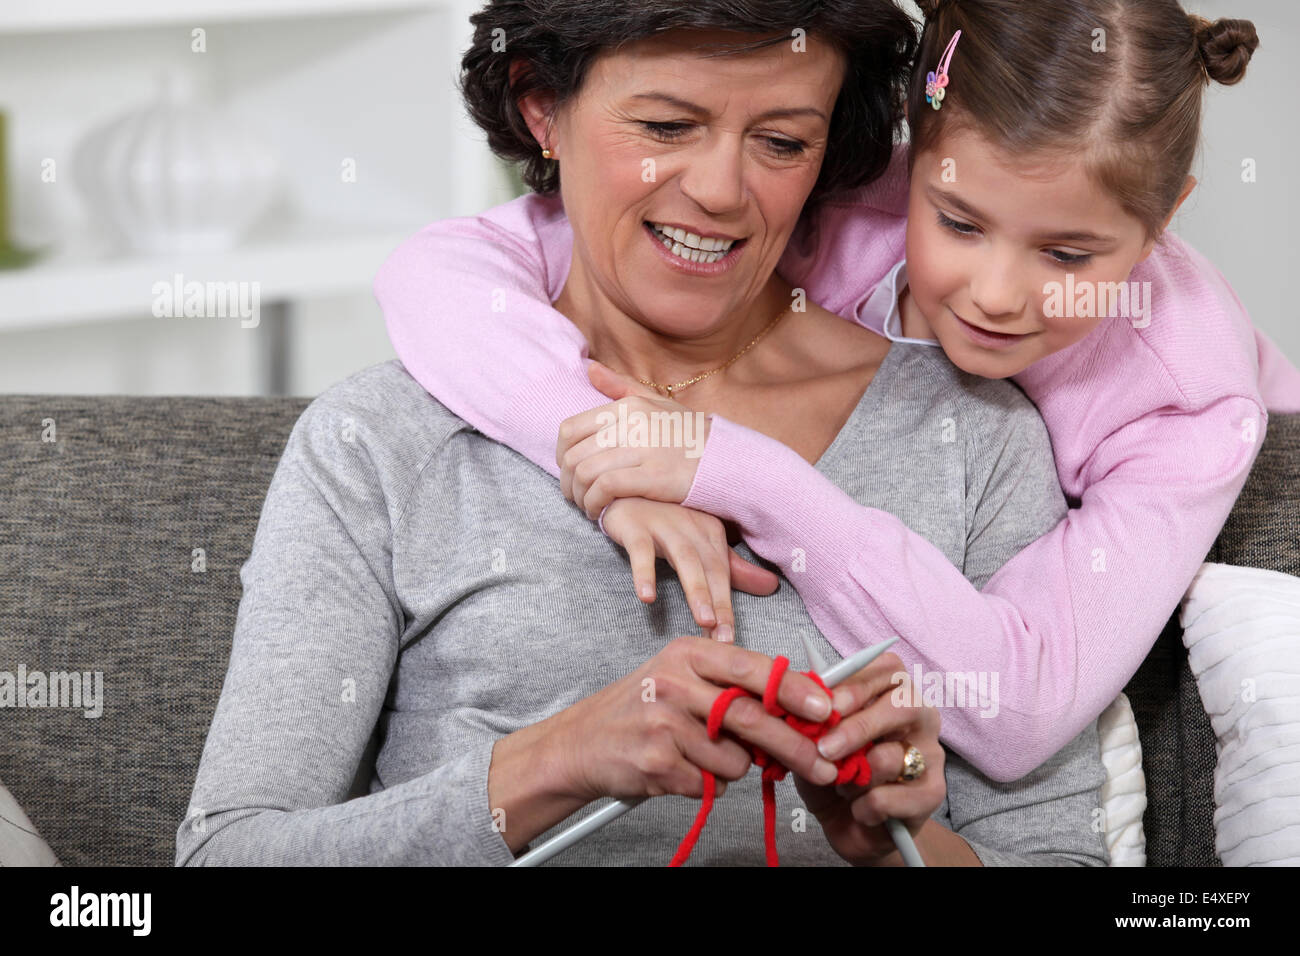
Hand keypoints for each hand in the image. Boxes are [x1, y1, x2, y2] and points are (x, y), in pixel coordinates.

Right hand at [553, 636, 844, 805]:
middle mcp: (674, 682)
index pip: (752, 669)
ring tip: (700, 754)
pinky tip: (679, 768)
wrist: (580, 743)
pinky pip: (709, 784)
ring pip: (734, 760)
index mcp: (687, 654)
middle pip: (752, 719)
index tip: (825, 710)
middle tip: (823, 766)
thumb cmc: (640, 707)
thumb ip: (732, 685)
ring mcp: (663, 723)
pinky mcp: (656, 763)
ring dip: (732, 767)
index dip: (794, 691)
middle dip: (795, 747)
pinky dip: (705, 784)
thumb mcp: (682, 676)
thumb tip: (798, 704)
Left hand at [555, 361, 710, 518]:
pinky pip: (605, 488)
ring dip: (579, 496)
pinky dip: (595, 503)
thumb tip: (589, 368)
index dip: (561, 455)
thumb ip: (621, 387)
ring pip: (585, 472)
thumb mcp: (658, 403)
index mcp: (628, 405)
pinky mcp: (651, 474)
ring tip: (588, 506)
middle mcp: (631, 422)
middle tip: (575, 496)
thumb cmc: (690, 435)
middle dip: (567, 482)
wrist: (729, 459)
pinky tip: (600, 513)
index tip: (569, 472)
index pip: (570, 429)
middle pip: (574, 454)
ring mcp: (642, 448)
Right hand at [601, 497, 779, 640]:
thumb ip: (730, 567)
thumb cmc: (662, 520)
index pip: (724, 573)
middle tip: (725, 639)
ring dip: (696, 590)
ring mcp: (664, 524)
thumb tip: (772, 587)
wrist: (621, 489)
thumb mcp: (696, 542)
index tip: (730, 640)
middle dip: (720, 604)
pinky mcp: (634, 526)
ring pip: (685, 559)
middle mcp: (692, 526)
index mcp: (710, 531)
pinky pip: (641, 551)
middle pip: (711, 568)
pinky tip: (647, 597)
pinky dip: (645, 573)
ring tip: (704, 620)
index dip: (728, 607)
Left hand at [791, 653, 944, 865]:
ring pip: (892, 757)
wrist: (853, 825)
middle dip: (857, 727)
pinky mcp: (932, 794)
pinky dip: (864, 807)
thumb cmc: (835, 770)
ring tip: (844, 787)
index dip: (855, 685)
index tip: (824, 708)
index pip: (888, 668)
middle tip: (824, 748)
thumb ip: (815, 717)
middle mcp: (921, 717)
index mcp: (894, 692)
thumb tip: (803, 700)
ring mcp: (932, 756)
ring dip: (855, 777)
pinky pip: (890, 797)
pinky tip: (860, 810)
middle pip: (903, 704)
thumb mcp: (816, 738)